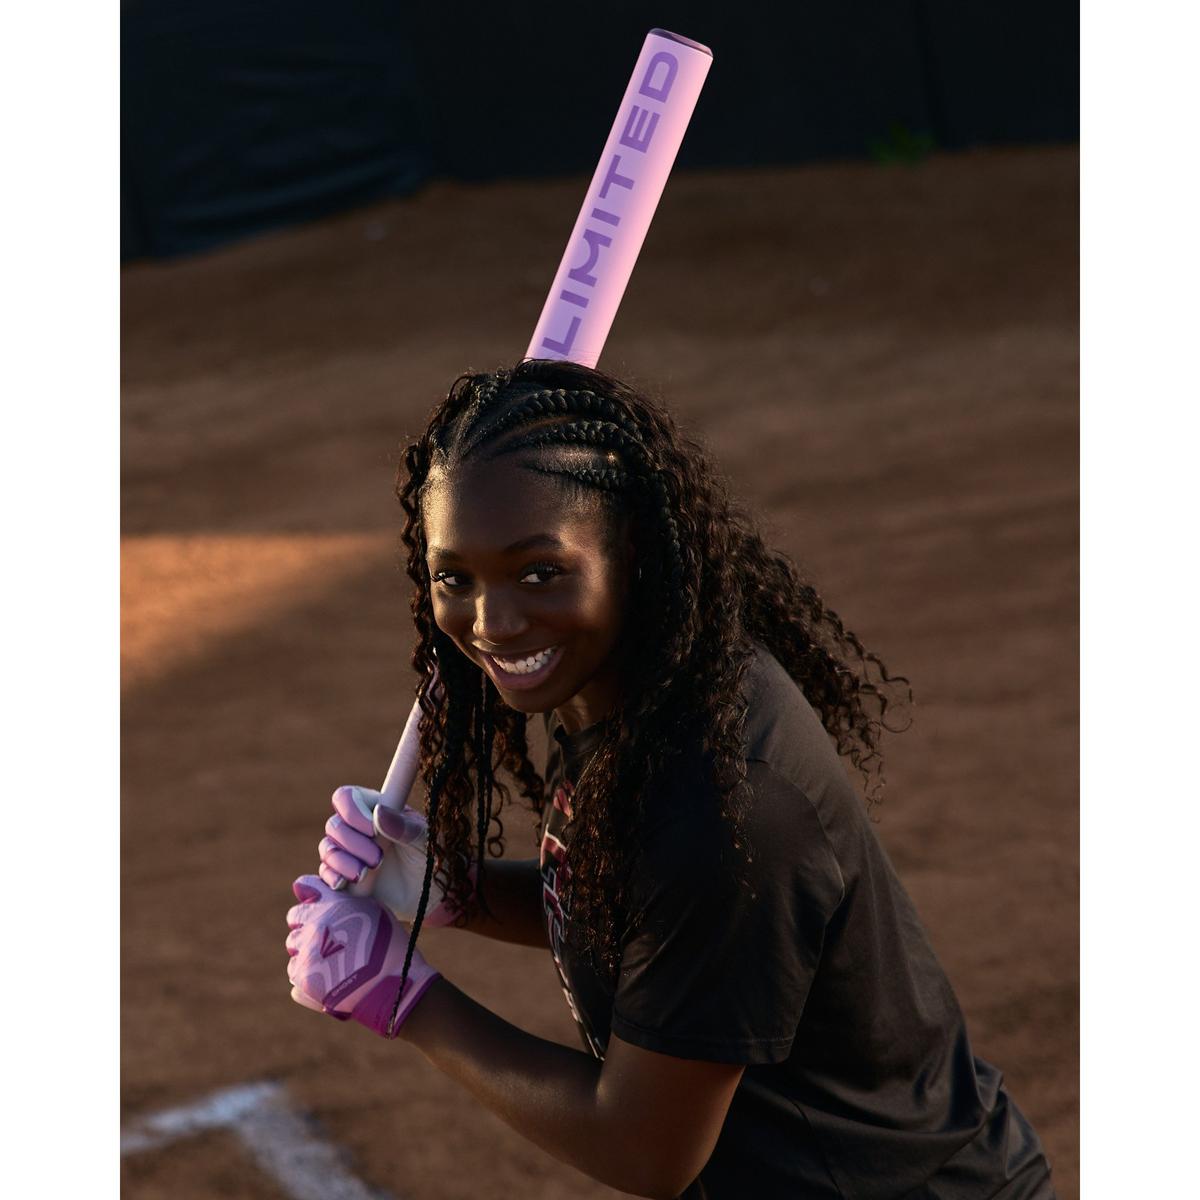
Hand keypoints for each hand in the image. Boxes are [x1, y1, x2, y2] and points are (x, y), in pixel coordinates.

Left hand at [286, 875, 440, 1036]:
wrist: (392, 984)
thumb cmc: (390, 945)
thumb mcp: (375, 910)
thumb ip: (346, 902)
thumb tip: (326, 901)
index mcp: (334, 904)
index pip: (305, 885)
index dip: (310, 894)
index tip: (318, 903)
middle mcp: (316, 924)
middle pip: (295, 917)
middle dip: (306, 923)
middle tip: (326, 936)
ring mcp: (307, 952)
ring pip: (294, 945)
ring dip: (306, 949)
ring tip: (329, 958)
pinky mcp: (304, 978)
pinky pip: (295, 970)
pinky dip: (307, 972)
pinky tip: (328, 976)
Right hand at [318, 785, 466, 926]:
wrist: (432, 896)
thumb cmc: (434, 859)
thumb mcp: (427, 841)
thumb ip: (406, 827)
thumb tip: (379, 812)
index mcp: (378, 809)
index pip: (347, 797)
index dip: (351, 811)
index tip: (372, 829)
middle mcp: (359, 829)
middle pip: (334, 825)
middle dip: (354, 844)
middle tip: (378, 859)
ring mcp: (350, 853)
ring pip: (327, 848)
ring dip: (344, 862)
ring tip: (367, 874)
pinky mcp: (345, 877)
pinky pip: (325, 873)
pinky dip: (333, 877)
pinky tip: (349, 883)